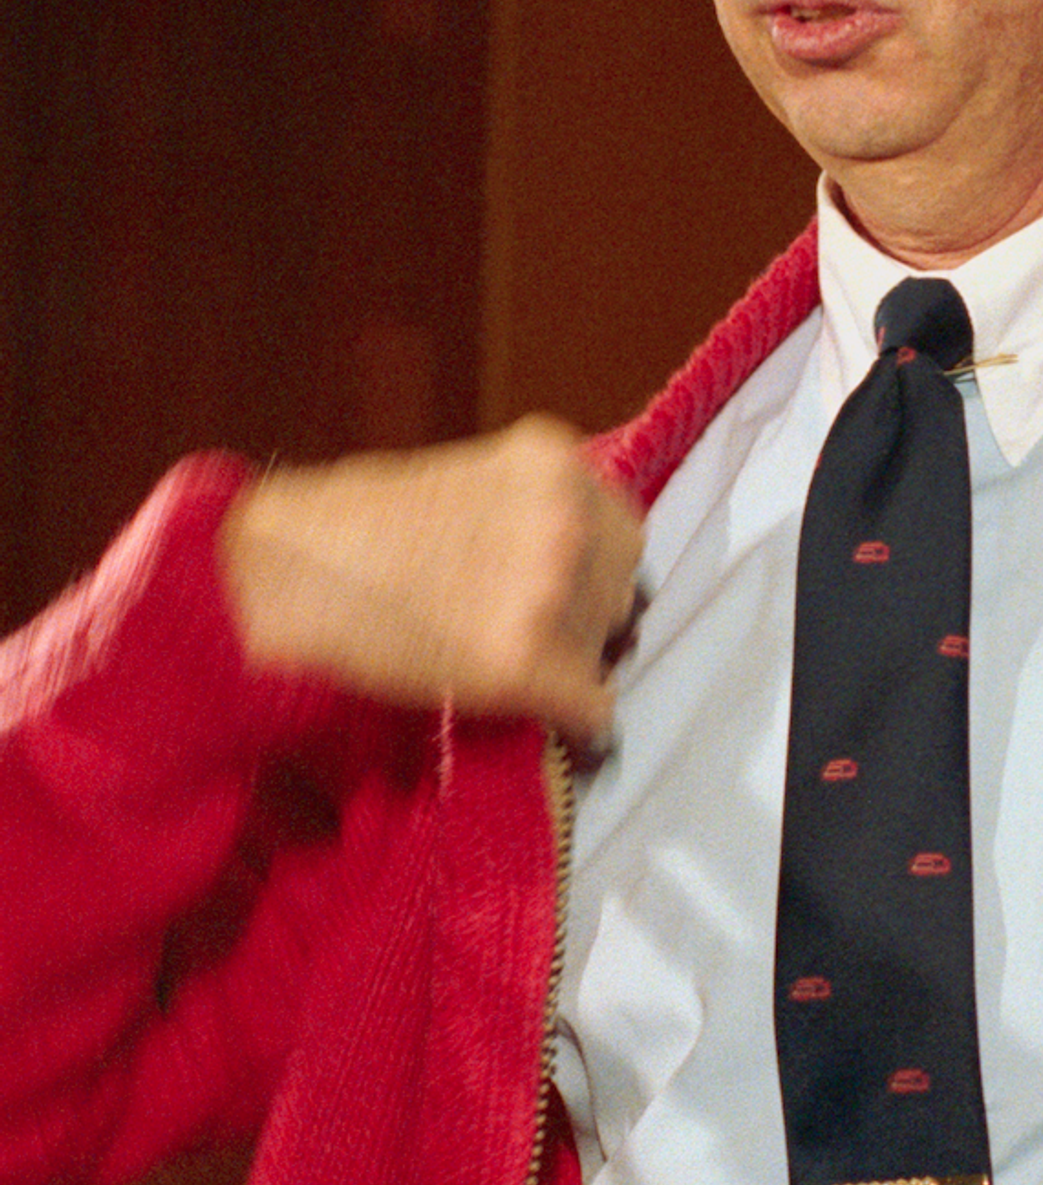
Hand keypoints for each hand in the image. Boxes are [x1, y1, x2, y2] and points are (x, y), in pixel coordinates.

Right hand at [220, 416, 646, 743]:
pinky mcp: (524, 662)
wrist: (279, 575)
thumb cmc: (352, 528)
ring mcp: (549, 590)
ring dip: (568, 665)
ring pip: (603, 650)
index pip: (621, 533)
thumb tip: (588, 567)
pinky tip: (549, 720)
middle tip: (522, 635)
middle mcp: (566, 518)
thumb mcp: (469, 482)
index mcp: (555, 462)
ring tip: (500, 663)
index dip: (592, 571)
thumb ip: (533, 510)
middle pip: (619, 590)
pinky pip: (592, 709)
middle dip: (582, 618)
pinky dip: (577, 722)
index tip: (564, 596)